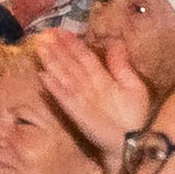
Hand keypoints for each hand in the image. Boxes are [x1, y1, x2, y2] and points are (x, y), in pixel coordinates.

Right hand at [31, 28, 150, 173]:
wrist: (132, 142)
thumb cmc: (133, 116)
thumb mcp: (132, 86)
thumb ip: (121, 65)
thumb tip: (116, 43)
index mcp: (101, 78)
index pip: (84, 57)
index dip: (72, 44)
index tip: (60, 31)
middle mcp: (87, 86)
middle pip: (70, 64)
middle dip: (57, 49)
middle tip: (44, 34)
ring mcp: (80, 99)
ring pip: (63, 76)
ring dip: (51, 62)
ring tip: (41, 48)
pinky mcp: (77, 112)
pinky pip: (64, 97)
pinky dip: (54, 87)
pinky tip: (43, 76)